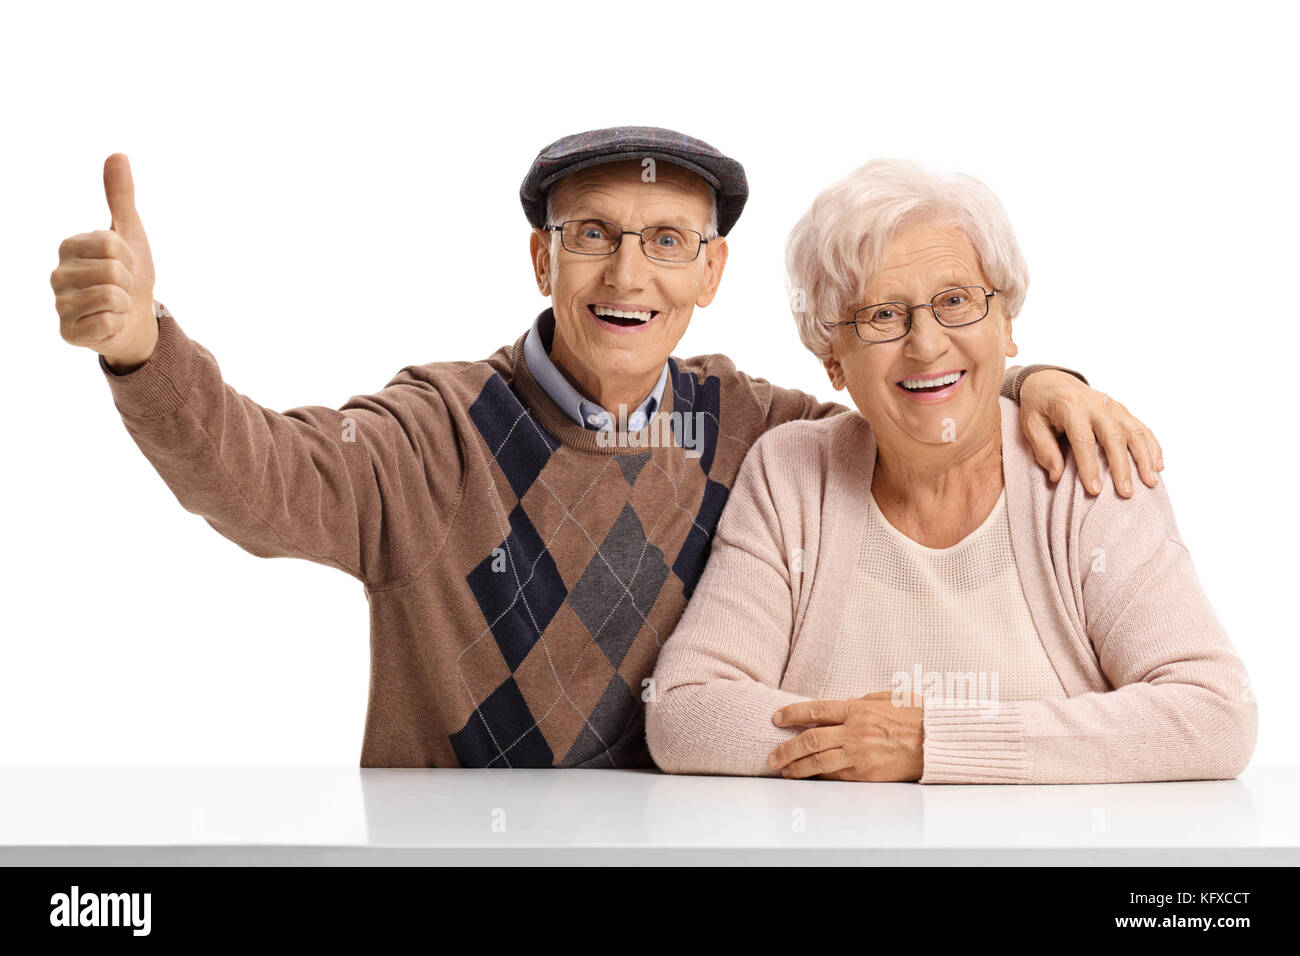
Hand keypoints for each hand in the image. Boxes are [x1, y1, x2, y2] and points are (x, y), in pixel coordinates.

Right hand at [51, 153, 157, 370]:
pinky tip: (109, 322)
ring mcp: (60, 304)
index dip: (129, 256)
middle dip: (128, 281)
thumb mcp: (130, 232)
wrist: (137, 319)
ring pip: (109, 295)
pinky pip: (104, 321)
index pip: (111, 244)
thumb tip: (117, 154)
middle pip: (112, 270)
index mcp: (69, 246)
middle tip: (122, 287)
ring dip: (124, 302)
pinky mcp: (67, 331)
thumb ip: (121, 196)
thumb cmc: (131, 274)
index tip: (125, 263)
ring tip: (116, 304)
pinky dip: (117, 322)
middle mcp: (57, 273)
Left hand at [768, 691, 923, 781]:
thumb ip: (863, 701)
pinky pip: (836, 775)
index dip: (791, 714)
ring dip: (796, 767)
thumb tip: (845, 703)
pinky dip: (819, 776)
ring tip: (784, 770)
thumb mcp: (888, 698)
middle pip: (809, 740)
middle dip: (786, 749)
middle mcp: (853, 732)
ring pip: (818, 762)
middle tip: (773, 755)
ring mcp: (858, 754)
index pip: (814, 710)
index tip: (777, 718)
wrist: (937, 742)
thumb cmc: (916, 717)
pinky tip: (809, 778)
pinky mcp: (866, 773)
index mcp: (857, 710)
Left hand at [1019, 370, 1163, 497]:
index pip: (1083, 440)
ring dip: (1144, 458)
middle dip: (1122, 466)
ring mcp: (1112, 405)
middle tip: (1126, 492)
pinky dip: (1152, 446)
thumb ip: (1043, 449)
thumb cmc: (1039, 406)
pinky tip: (1158, 465)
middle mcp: (1095, 404)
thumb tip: (1057, 476)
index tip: (1095, 490)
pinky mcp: (1121, 409)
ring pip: (1134, 431)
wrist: (1050, 379)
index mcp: (1070, 406)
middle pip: (1114, 436)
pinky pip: (1141, 427)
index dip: (1089, 466)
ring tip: (1150, 482)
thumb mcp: (1030, 425)